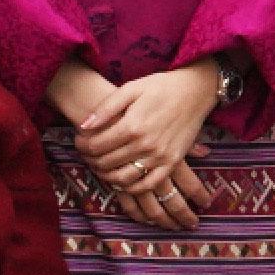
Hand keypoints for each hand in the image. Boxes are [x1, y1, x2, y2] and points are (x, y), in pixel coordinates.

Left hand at [66, 63, 218, 220]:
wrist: (196, 90)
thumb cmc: (161, 86)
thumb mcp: (131, 88)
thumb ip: (106, 108)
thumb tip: (84, 126)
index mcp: (132, 125)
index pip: (96, 146)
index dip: (81, 145)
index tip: (78, 140)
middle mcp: (145, 144)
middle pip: (106, 163)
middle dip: (90, 159)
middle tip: (86, 153)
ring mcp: (160, 156)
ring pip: (123, 178)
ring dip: (106, 176)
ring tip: (100, 166)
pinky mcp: (172, 163)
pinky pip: (148, 185)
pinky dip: (131, 187)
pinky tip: (122, 179)